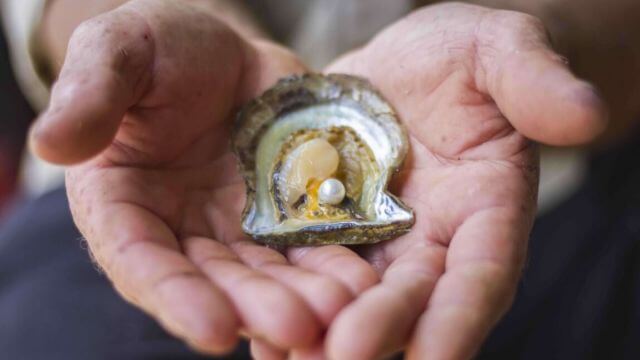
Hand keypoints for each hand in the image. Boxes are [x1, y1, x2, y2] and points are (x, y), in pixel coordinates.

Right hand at [30, 0, 378, 353]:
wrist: (222, 51)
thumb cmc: (159, 47)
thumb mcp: (120, 50)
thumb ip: (91, 94)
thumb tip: (51, 143)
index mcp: (124, 202)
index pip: (140, 260)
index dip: (175, 297)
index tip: (214, 331)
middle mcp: (180, 228)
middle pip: (215, 279)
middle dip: (255, 305)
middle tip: (297, 325)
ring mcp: (235, 224)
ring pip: (267, 270)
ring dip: (302, 296)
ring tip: (341, 310)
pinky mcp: (282, 210)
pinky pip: (307, 243)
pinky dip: (332, 263)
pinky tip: (361, 281)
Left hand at [315, 3, 606, 358]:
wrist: (405, 65)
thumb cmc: (465, 56)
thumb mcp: (497, 52)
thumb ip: (534, 82)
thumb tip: (585, 115)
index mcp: (485, 209)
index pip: (481, 272)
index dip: (461, 317)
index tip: (437, 359)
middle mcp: (432, 238)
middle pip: (409, 296)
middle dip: (380, 329)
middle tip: (342, 358)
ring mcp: (377, 235)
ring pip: (354, 292)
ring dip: (325, 326)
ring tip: (289, 352)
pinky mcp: (330, 223)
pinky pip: (309, 263)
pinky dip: (290, 292)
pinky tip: (259, 317)